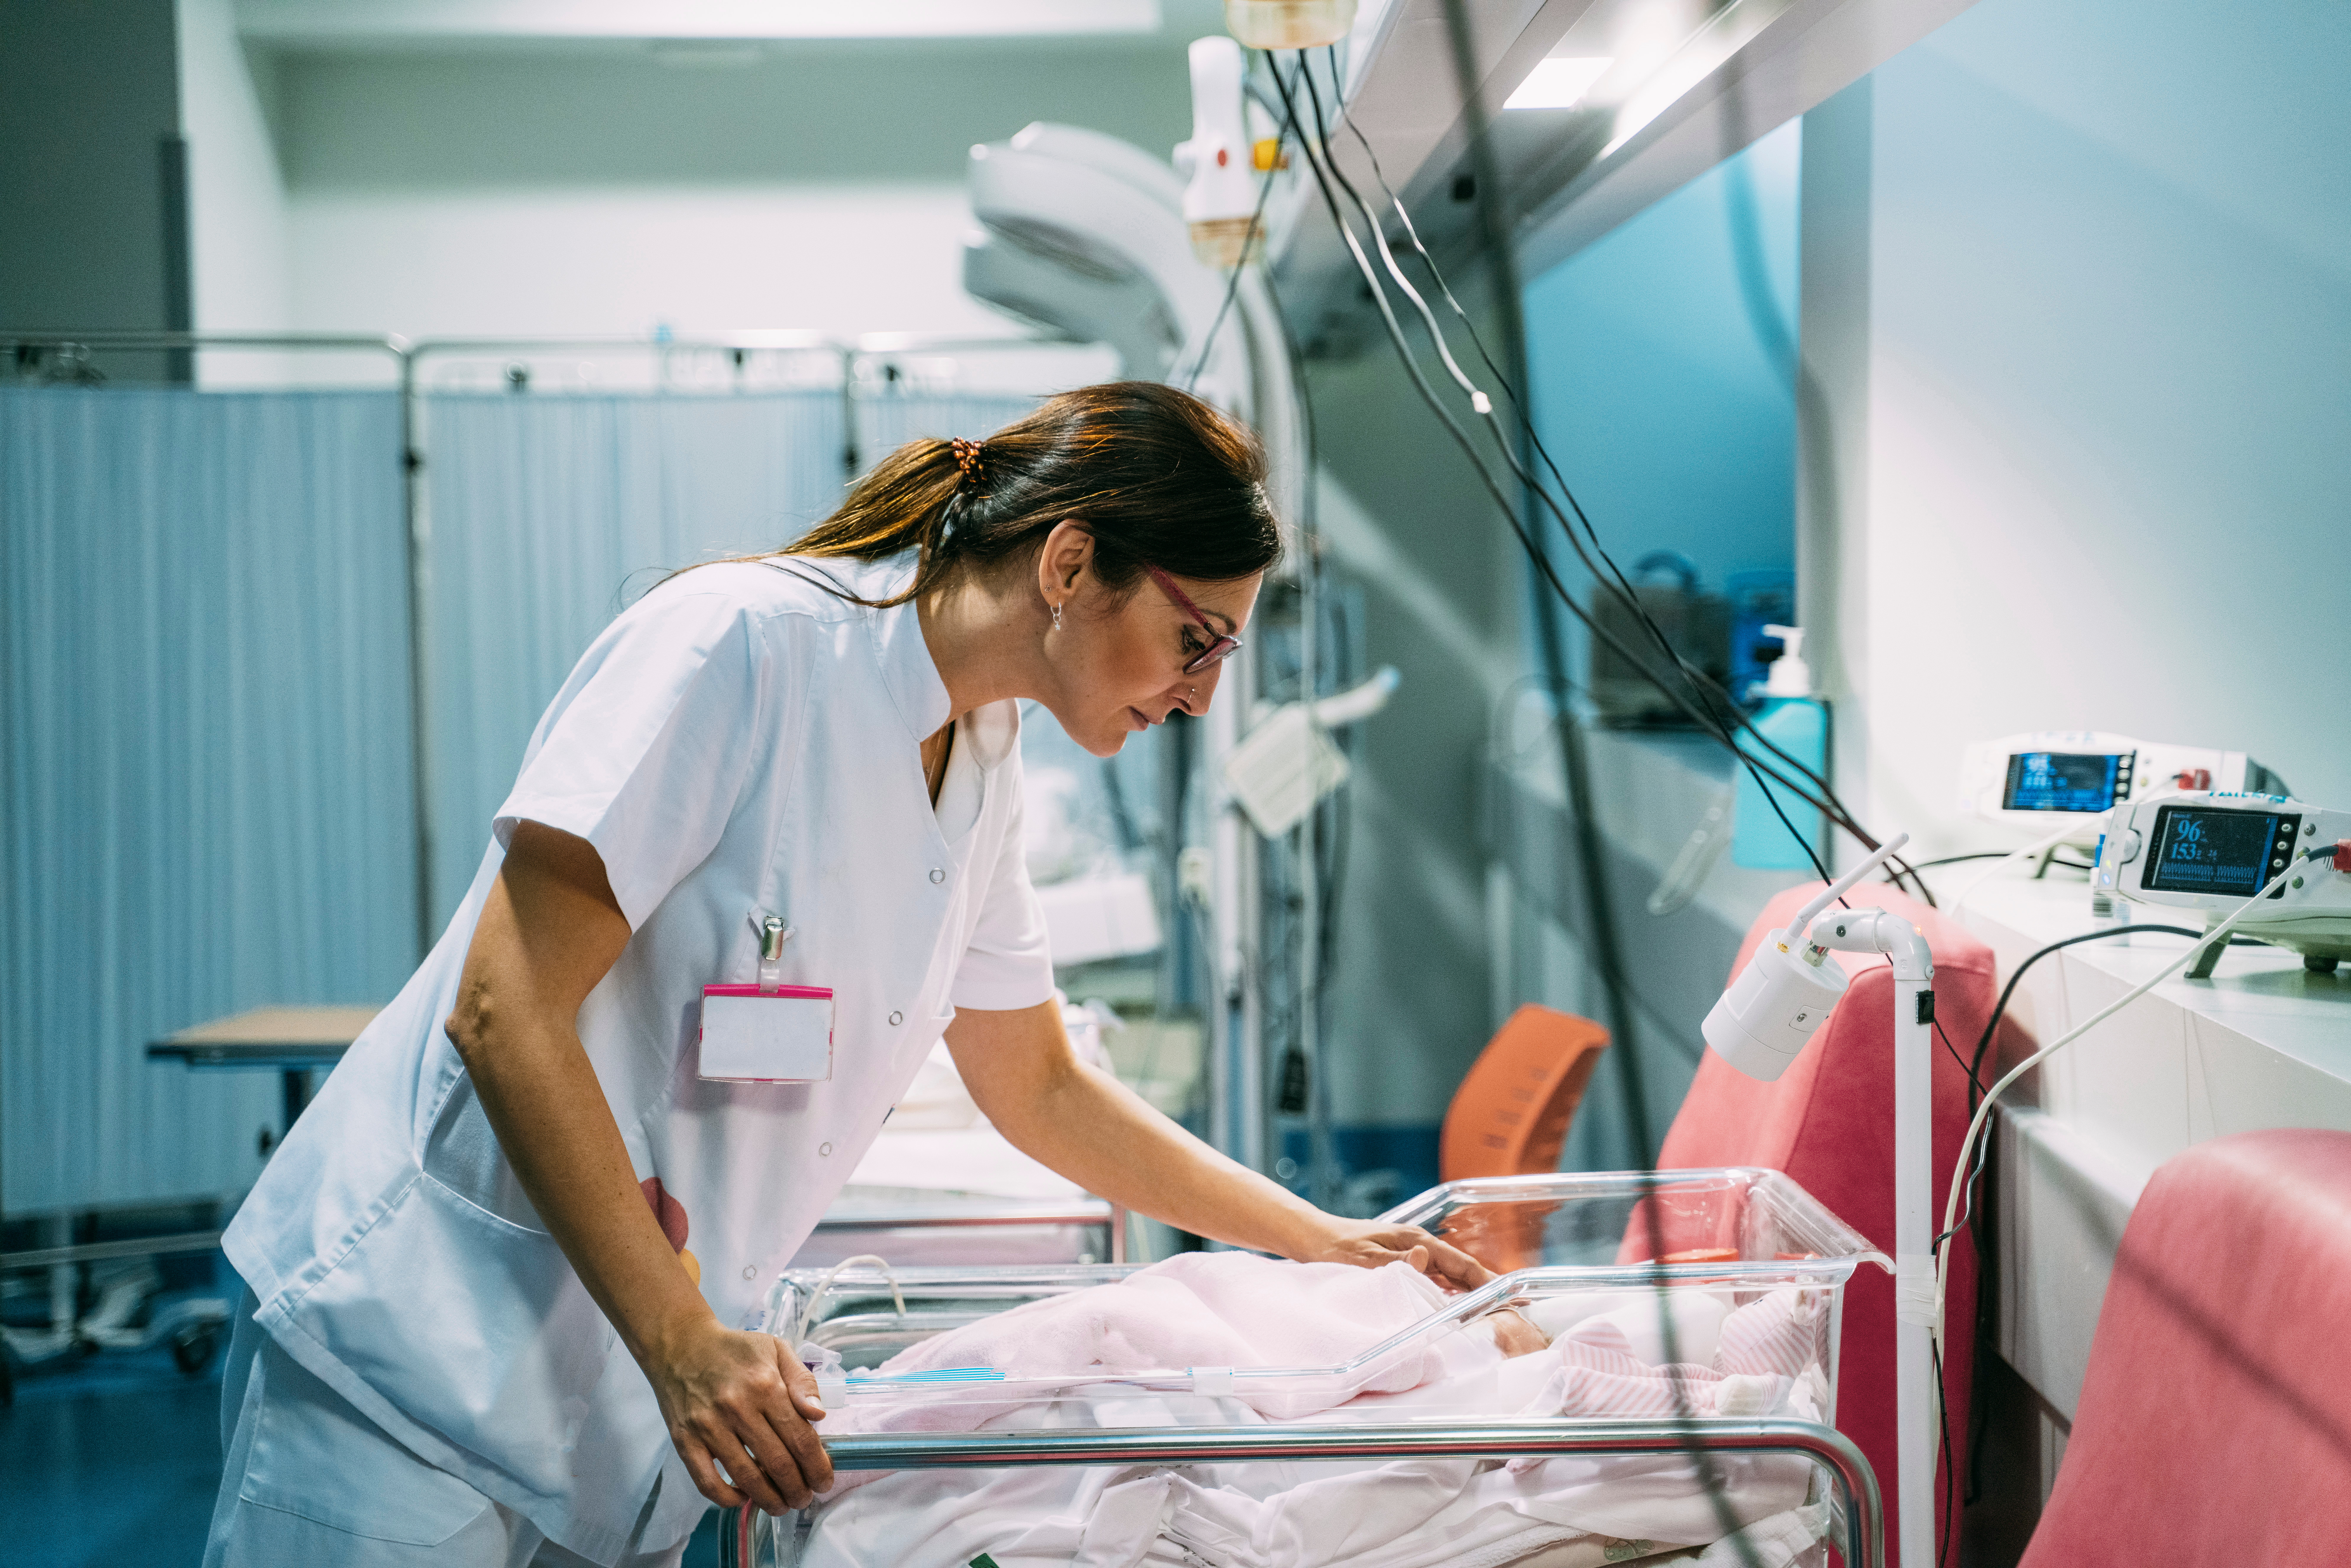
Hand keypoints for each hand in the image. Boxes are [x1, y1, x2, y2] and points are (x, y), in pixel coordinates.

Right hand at [644, 1316, 831, 1513]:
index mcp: (766, 1385)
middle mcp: (738, 1408)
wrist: (680, 1345)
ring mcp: (709, 1427)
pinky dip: (728, 1498)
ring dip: (769, 1500)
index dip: (817, 1467)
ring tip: (781, 1506)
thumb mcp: (776, 1349)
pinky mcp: (684, 1441)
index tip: (824, 1482)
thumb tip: (819, 1415)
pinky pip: (708, 1482)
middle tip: (804, 1499)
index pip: (800, 1438)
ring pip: (746, 1478)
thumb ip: (802, 1381)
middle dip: (797, 1490)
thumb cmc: (734, 1349)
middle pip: (777, 1463)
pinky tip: (743, 1498)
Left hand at [1299, 1218, 1494, 1292]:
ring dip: (1471, 1291)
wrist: (1312, 1237)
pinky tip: (1457, 1306)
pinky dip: (1449, 1293)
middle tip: (1517, 1304)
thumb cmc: (1334, 1247)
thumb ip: (1396, 1263)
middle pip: (1461, 1270)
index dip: (1488, 1280)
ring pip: (1449, 1276)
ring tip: (1496, 1309)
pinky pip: (1433, 1281)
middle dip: (1488, 1287)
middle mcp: (1418, 1247)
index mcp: (1415, 1242)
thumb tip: (1425, 1259)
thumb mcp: (1363, 1259)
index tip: (1512, 1293)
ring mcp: (1411, 1254)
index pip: (1460, 1264)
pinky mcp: (1402, 1264)